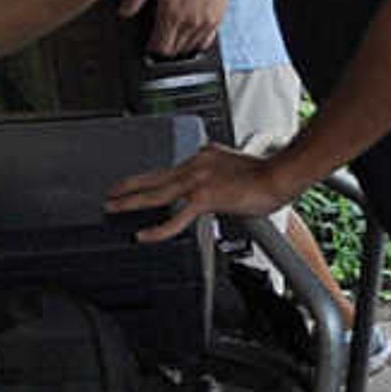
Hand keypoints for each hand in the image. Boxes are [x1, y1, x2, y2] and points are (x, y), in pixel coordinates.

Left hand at [103, 143, 300, 244]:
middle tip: (111, 192)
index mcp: (203, 156)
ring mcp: (197, 181)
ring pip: (156, 194)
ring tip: (114, 207)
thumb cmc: (266, 174)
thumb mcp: (236, 163)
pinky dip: (158, 229)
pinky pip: (175, 218)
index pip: (172, 168)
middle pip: (154, 176)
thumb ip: (221, 169)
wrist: (279, 175)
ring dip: (131, 201)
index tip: (143, 183)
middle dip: (130, 185)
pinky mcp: (204, 199)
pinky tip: (145, 235)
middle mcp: (195, 165)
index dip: (154, 178)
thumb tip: (219, 183)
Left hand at [120, 0, 234, 57]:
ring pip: (189, 48)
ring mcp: (205, 23)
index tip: (148, 43)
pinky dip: (195, 42)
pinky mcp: (217, 20)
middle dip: (163, 48)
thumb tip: (123, 13)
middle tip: (158, 38)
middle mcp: (190, 22)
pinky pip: (205, 43)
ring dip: (179, 45)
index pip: (160, 48)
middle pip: (174, 51)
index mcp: (172, 14)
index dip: (151, 49)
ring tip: (172, 34)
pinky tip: (188, 32)